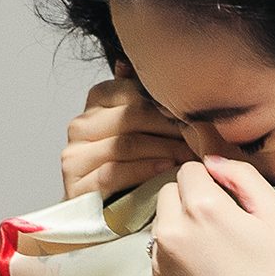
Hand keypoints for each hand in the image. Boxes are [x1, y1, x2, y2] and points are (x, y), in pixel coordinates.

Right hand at [59, 61, 192, 200]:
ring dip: (163, 151)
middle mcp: (80, 126)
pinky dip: (144, 171)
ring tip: (189, 158)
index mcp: (96, 103)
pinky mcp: (76, 185)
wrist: (108, 214)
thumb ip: (143, 97)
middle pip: (131, 117)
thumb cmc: (133, 168)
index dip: (166, 105)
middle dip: (169, 129)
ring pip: (125, 145)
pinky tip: (165, 172)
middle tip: (199, 139)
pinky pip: (113, 173)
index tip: (193, 116)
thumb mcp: (145, 129)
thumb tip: (129, 62)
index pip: (131, 92)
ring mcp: (74, 155)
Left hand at [151, 156, 274, 275]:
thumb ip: (243, 177)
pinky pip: (163, 263)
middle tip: (224, 226)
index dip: (212, 180)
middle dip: (190, 201)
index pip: (189, 170)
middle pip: (168, 197)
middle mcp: (170, 233)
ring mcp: (161, 267)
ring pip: (162, 230)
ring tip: (217, 255)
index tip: (233, 201)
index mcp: (200, 207)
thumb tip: (212, 161)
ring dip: (182, 231)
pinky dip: (179, 262)